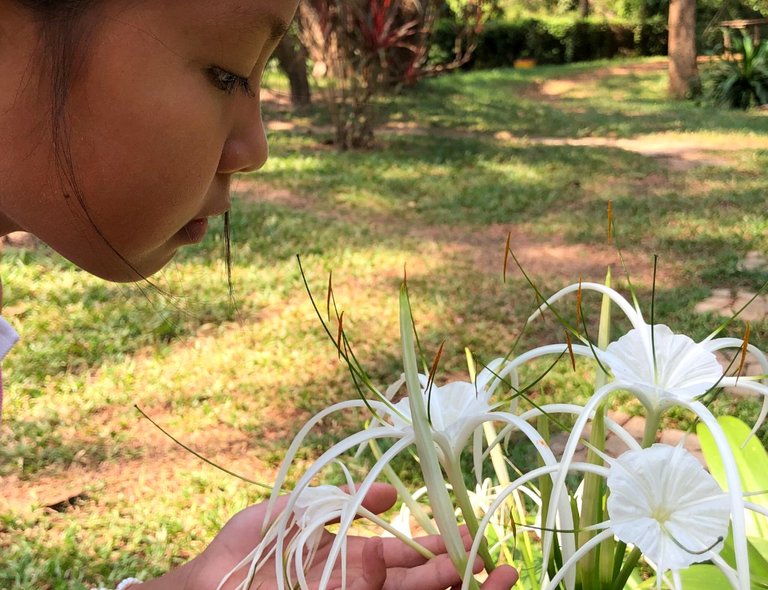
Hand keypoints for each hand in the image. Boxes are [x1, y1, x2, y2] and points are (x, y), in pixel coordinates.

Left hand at [172, 483, 517, 589]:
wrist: (205, 588)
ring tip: (494, 581)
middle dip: (463, 577)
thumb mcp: (296, 512)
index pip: (410, 557)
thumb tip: (393, 494)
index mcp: (355, 559)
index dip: (442, 551)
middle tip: (503, 567)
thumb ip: (343, 498)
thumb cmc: (244, 550)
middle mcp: (362, 587)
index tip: (474, 541)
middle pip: (424, 585)